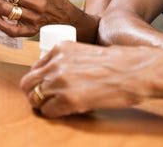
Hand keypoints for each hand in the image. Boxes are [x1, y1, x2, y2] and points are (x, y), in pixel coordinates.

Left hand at [20, 42, 157, 117]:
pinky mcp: (68, 100)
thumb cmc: (117, 62)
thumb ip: (68, 60)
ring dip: (43, 104)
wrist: (134, 70)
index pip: (34, 67)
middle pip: (28, 83)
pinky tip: (65, 111)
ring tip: (57, 106)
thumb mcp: (86, 51)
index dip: (39, 79)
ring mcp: (60, 81)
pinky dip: (53, 114)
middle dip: (34, 92)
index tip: (45, 85)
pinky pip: (47, 112)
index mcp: (61, 48)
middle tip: (45, 99)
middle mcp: (56, 63)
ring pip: (34, 98)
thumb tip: (56, 75)